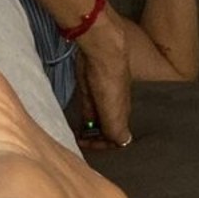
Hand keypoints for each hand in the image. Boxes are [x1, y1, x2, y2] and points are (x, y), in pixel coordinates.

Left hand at [73, 5, 132, 150]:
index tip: (91, 147)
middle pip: (106, 132)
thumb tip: (122, 143)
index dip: (105, 146)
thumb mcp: (114, 110)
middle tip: (82, 145)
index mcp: (123, 114)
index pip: (118, 138)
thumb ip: (117, 129)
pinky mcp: (89, 93)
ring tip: (77, 139)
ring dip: (87, 133)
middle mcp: (113, 109)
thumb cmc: (111, 79)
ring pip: (95, 124)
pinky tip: (75, 128)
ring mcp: (101, 101)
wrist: (101, 50)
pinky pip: (87, 113)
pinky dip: (82, 123)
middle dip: (95, 141)